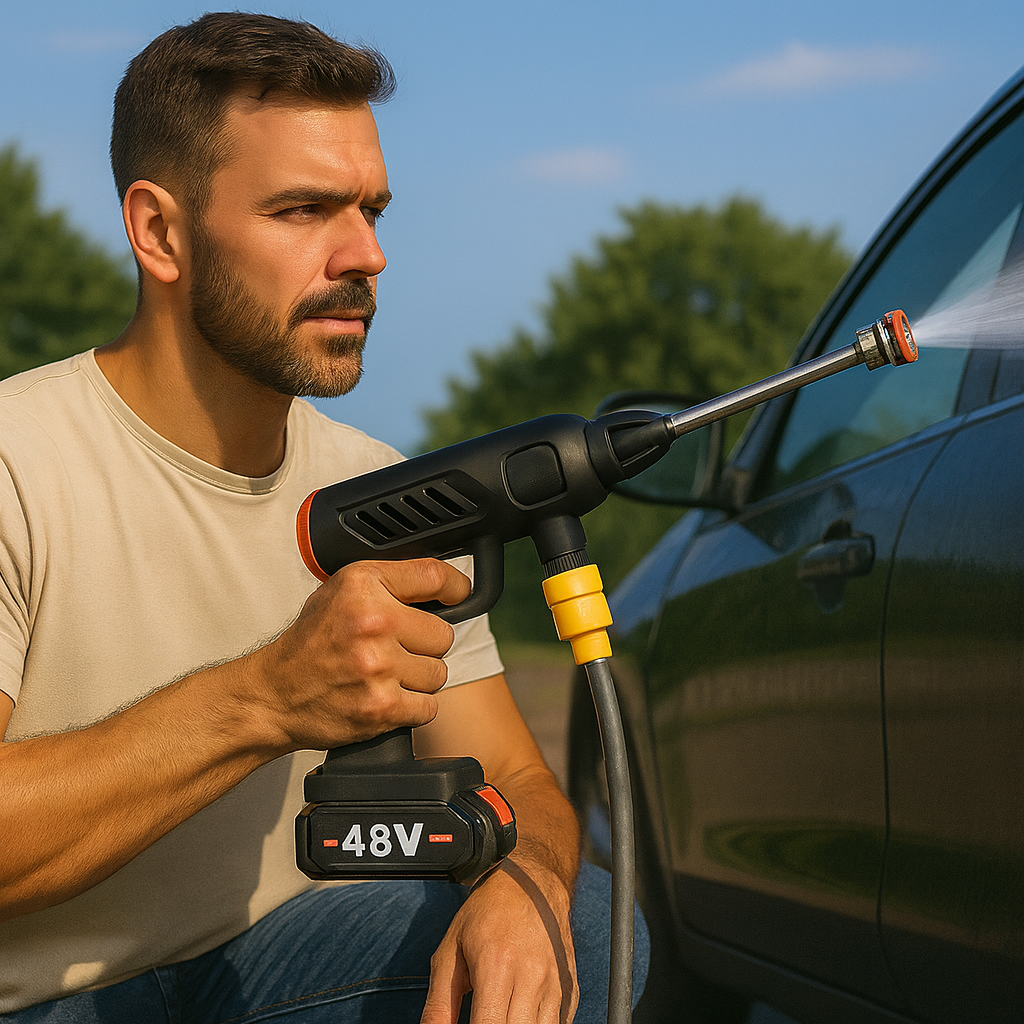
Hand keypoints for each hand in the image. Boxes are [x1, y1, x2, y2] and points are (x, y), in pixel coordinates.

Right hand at [244, 558, 470, 751]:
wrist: (275, 695)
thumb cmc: (311, 643)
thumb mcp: (340, 591)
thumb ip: (388, 582)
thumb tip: (442, 583)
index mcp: (362, 586)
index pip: (434, 576)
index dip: (455, 587)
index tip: (458, 594)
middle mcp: (372, 622)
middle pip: (443, 634)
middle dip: (424, 645)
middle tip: (394, 649)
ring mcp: (378, 666)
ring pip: (438, 673)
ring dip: (418, 679)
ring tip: (385, 675)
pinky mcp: (382, 706)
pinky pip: (429, 706)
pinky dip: (412, 708)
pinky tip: (385, 697)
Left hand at [421, 859, 578, 1023]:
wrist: (533, 883)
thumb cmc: (489, 913)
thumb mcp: (450, 951)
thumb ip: (439, 1003)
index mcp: (497, 967)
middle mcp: (532, 979)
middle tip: (483, 1015)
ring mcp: (556, 987)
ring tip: (501, 1014)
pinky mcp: (571, 992)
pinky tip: (521, 1014)